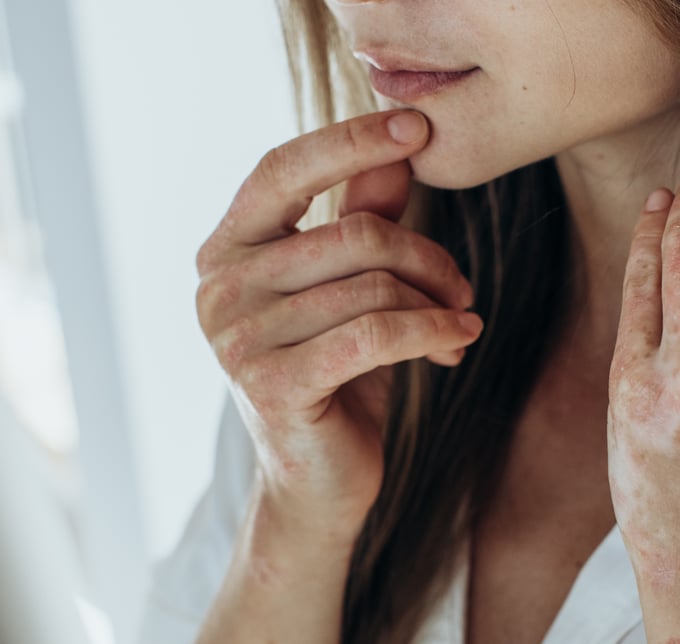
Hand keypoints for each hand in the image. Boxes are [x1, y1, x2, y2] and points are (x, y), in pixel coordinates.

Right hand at [195, 111, 482, 535]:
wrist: (317, 482)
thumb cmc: (335, 375)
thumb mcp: (349, 288)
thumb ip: (361, 216)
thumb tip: (399, 148)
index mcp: (225, 249)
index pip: (283, 169)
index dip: (350, 140)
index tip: (418, 126)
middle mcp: (218, 288)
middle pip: (353, 235)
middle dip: (426, 256)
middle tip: (461, 287)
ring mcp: (238, 339)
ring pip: (373, 286)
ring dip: (436, 302)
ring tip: (458, 323)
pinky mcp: (273, 385)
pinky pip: (376, 334)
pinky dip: (433, 330)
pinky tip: (461, 338)